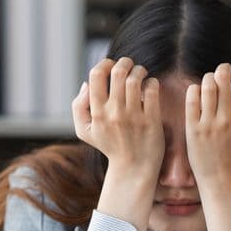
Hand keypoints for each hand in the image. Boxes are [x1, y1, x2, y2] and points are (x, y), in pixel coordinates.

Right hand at [72, 57, 163, 175]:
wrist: (133, 168)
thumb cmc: (109, 146)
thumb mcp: (84, 131)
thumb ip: (78, 107)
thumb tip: (85, 84)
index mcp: (97, 113)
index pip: (96, 75)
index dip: (104, 64)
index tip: (110, 66)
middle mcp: (114, 113)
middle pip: (118, 72)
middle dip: (124, 62)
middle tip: (129, 65)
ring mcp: (133, 116)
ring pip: (135, 79)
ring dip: (139, 70)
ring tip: (140, 74)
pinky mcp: (151, 120)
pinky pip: (152, 90)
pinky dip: (152, 83)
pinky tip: (150, 87)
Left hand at [185, 61, 230, 184]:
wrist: (221, 177)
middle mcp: (227, 119)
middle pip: (222, 77)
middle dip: (223, 69)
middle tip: (223, 72)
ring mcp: (209, 123)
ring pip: (206, 85)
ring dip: (209, 78)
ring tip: (211, 83)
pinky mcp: (193, 128)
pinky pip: (191, 97)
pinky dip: (194, 89)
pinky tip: (199, 92)